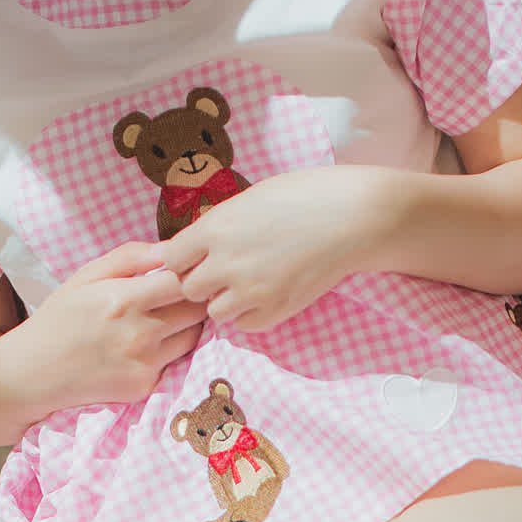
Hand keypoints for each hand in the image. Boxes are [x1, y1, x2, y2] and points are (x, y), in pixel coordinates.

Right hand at [14, 241, 209, 409]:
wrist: (34, 372)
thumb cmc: (60, 317)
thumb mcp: (86, 276)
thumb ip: (130, 257)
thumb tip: (170, 248)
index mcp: (124, 299)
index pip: (183, 281)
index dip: (191, 273)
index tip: (186, 271)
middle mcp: (139, 333)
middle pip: (197, 310)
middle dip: (196, 298)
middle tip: (183, 294)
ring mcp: (144, 364)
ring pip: (192, 337)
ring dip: (187, 325)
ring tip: (166, 318)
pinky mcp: (145, 386)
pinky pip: (175, 363)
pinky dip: (170, 351)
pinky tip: (148, 346)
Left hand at [161, 166, 395, 333]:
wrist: (351, 217)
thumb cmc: (302, 196)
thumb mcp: (248, 199)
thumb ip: (218, 226)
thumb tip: (194, 246)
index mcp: (215, 229)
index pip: (171, 259)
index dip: (183, 259)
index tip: (197, 256)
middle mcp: (226, 264)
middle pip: (189, 289)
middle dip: (202, 282)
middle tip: (223, 271)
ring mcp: (251, 291)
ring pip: (215, 312)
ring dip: (225, 301)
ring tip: (247, 285)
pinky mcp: (276, 311)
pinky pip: (245, 325)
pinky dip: (250, 314)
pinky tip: (266, 295)